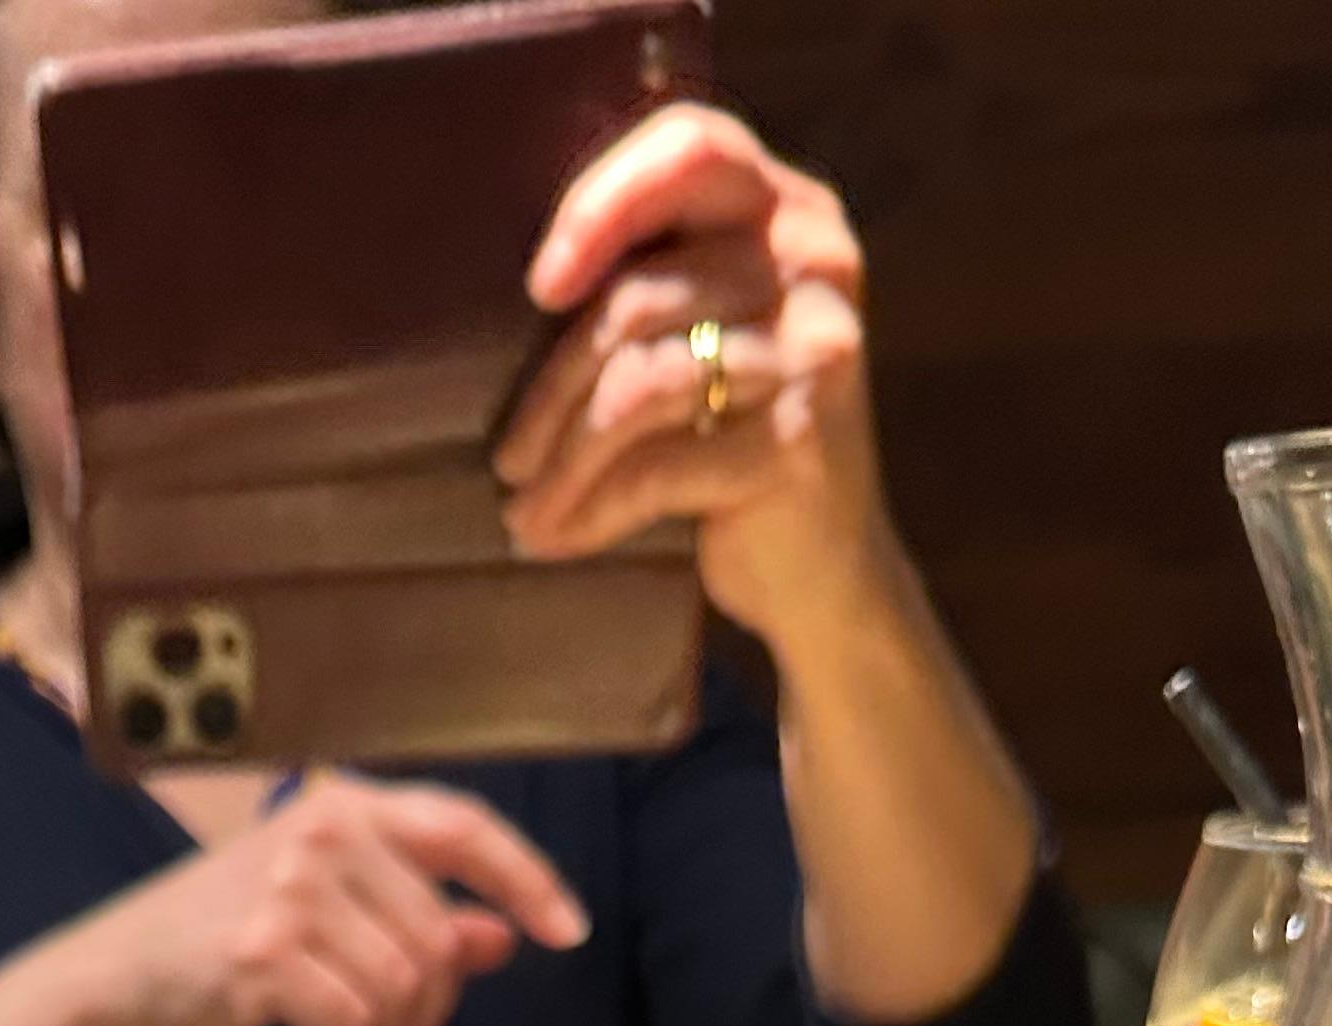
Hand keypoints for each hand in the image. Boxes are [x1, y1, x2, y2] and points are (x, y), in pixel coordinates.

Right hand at [80, 774, 588, 1025]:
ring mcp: (292, 888)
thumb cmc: (229, 938)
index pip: (464, 828)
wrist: (123, 975)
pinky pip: (355, 1020)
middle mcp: (323, 830)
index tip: (569, 933)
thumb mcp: (329, 911)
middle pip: (436, 937)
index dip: (527, 879)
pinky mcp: (265, 951)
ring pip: (402, 986)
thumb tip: (503, 937)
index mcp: (347, 806)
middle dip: (431, 1012)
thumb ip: (418, 916)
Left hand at [494, 104, 887, 653]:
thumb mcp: (707, 334)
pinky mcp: (797, 443)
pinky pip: (658, 466)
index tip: (539, 288)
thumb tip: (528, 279)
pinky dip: (591, 508)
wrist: (824, 571)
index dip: (602, 202)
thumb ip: (655, 274)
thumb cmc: (733, 442)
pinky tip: (552, 538)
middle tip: (507, 457)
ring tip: (519, 506)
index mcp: (791, 210)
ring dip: (561, 458)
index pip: (692, 149)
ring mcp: (815, 352)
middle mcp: (817, 263)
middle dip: (551, 387)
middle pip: (641, 294)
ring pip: (640, 385)